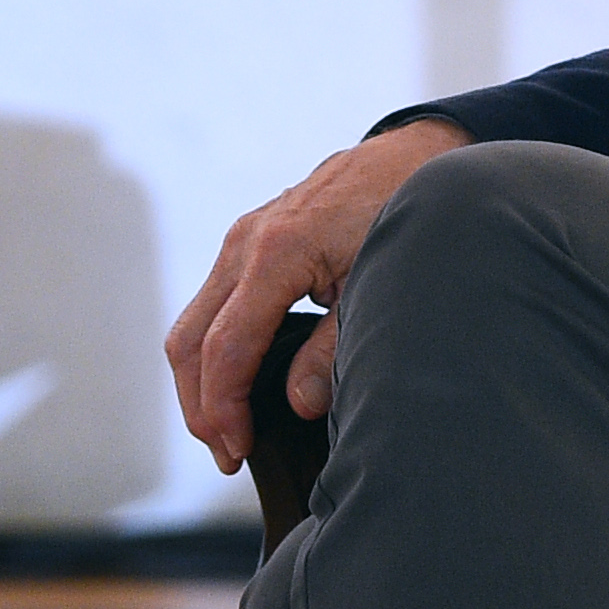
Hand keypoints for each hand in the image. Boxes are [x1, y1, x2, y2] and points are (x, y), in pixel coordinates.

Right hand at [162, 119, 470, 471]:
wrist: (418, 154)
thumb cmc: (407, 211)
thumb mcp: (381, 283)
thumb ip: (335, 347)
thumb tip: (296, 404)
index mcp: (276, 252)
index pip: (226, 348)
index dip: (224, 408)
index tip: (237, 450)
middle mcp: (246, 241)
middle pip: (189, 342)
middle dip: (201, 405)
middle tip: (228, 454)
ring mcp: (243, 237)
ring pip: (193, 324)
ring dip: (203, 382)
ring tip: (230, 430)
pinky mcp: (250, 240)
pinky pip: (213, 304)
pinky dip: (216, 349)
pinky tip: (242, 381)